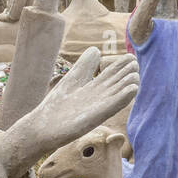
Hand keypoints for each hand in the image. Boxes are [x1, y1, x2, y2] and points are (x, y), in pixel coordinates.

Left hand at [2, 48, 139, 177]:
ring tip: (134, 76)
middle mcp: (101, 97)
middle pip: (121, 81)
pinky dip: (124, 97)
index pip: (115, 73)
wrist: (43, 127)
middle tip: (134, 64)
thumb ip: (85, 65)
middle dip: (129, 73)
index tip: (130, 58)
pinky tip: (133, 88)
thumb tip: (96, 50)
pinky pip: (113, 106)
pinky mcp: (95, 117)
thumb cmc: (57, 105)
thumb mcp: (73, 79)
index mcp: (97, 87)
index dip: (124, 64)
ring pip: (120, 93)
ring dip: (129, 84)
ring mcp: (100, 107)